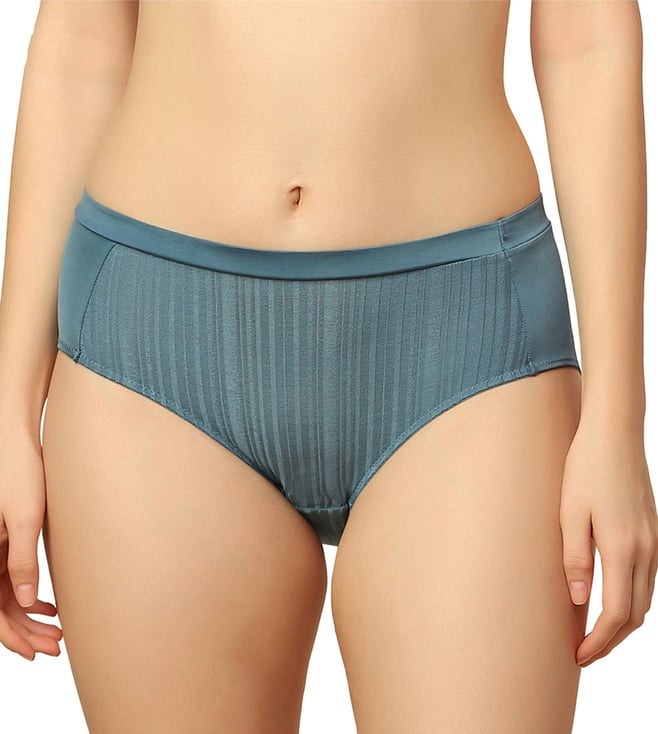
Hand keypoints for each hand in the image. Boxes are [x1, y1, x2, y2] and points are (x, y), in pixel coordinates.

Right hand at [0, 431, 62, 659]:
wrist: (16, 441)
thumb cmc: (18, 474)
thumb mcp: (25, 520)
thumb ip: (22, 561)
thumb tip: (29, 602)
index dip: (11, 637)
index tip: (34, 653)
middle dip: (25, 633)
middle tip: (56, 646)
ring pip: (6, 597)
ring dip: (30, 617)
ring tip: (59, 632)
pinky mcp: (2, 541)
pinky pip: (11, 579)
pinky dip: (29, 597)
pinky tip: (51, 607)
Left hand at [559, 423, 657, 666]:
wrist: (615, 434)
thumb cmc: (586, 468)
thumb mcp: (569, 512)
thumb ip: (575, 558)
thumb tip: (579, 601)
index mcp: (623, 548)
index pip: (617, 614)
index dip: (598, 642)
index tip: (578, 656)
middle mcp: (645, 551)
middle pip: (636, 615)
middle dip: (611, 640)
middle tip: (583, 652)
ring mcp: (653, 541)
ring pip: (645, 599)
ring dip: (623, 622)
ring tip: (593, 632)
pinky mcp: (652, 531)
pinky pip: (647, 579)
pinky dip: (632, 599)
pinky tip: (611, 597)